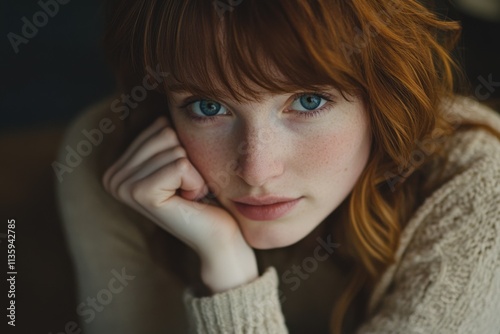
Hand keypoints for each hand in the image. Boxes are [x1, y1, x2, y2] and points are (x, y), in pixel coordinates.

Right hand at [102, 116, 257, 292]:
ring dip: (193, 172)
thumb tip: (163, 88)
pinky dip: (195, 182)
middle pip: (165, 133)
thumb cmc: (204, 195)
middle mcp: (112, 176)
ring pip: (173, 146)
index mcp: (119, 166)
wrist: (218, 236)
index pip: (159, 125)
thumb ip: (165, 132)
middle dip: (187, 159)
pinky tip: (190, 201)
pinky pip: (180, 164)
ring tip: (188, 194)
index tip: (181, 179)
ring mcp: (121, 186)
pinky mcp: (139, 194)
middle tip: (186, 187)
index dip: (182, 149)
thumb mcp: (180, 157)